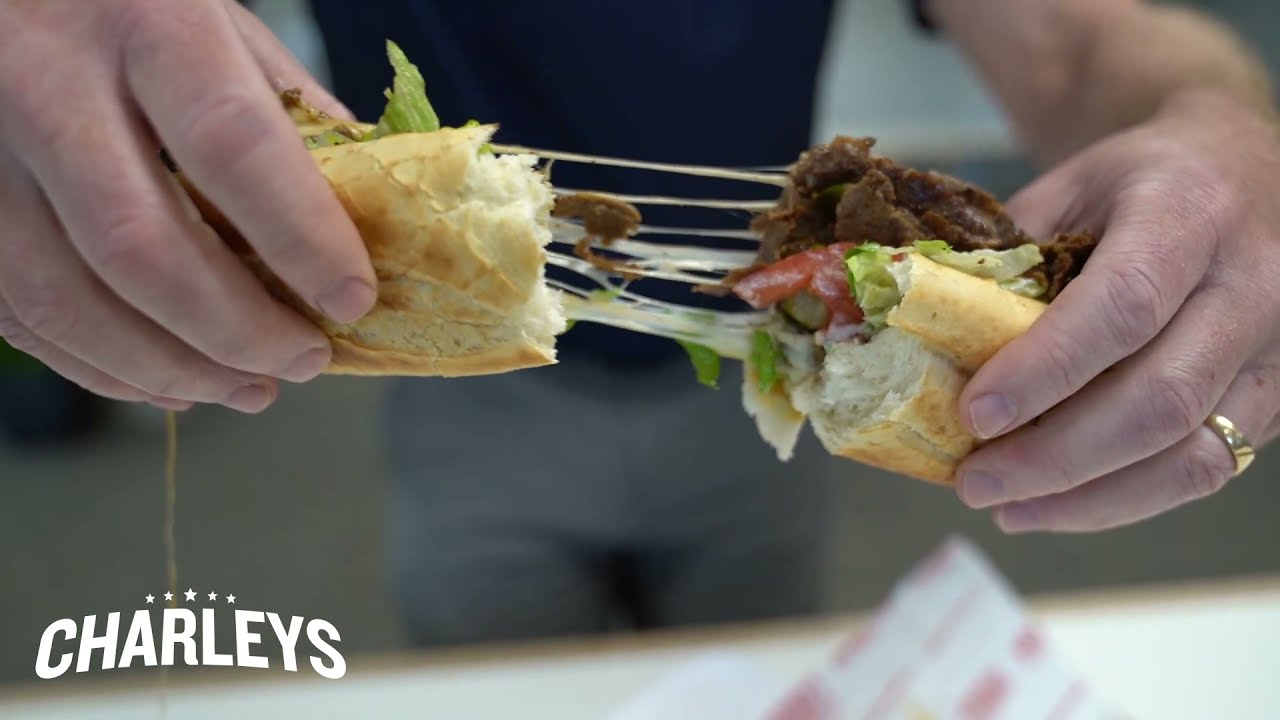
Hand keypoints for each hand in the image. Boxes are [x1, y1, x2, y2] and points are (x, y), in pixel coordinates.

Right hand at [0, 0, 375, 413]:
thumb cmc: (124, 0)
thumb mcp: (214, 16)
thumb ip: (282, 106)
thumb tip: (362, 213)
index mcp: (146, 23)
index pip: (232, 145)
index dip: (300, 237)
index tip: (352, 299)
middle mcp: (46, 84)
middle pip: (142, 245)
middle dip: (236, 329)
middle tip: (306, 361)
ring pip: (65, 298)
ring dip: (170, 367)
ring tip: (250, 388)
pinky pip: (19, 315)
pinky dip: (103, 367)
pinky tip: (172, 383)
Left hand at [953, 86, 1279, 531]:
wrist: (1240, 171)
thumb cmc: (1138, 183)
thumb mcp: (1068, 187)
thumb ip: (1007, 257)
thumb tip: (921, 339)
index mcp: (1189, 211)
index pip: (1123, 305)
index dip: (1045, 369)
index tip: (974, 414)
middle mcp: (1252, 283)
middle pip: (1160, 397)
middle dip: (1056, 456)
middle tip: (973, 480)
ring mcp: (1275, 350)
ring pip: (1193, 455)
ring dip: (1088, 498)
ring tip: (1006, 507)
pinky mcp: (1278, 399)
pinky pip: (1207, 471)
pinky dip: (1124, 501)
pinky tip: (1057, 505)